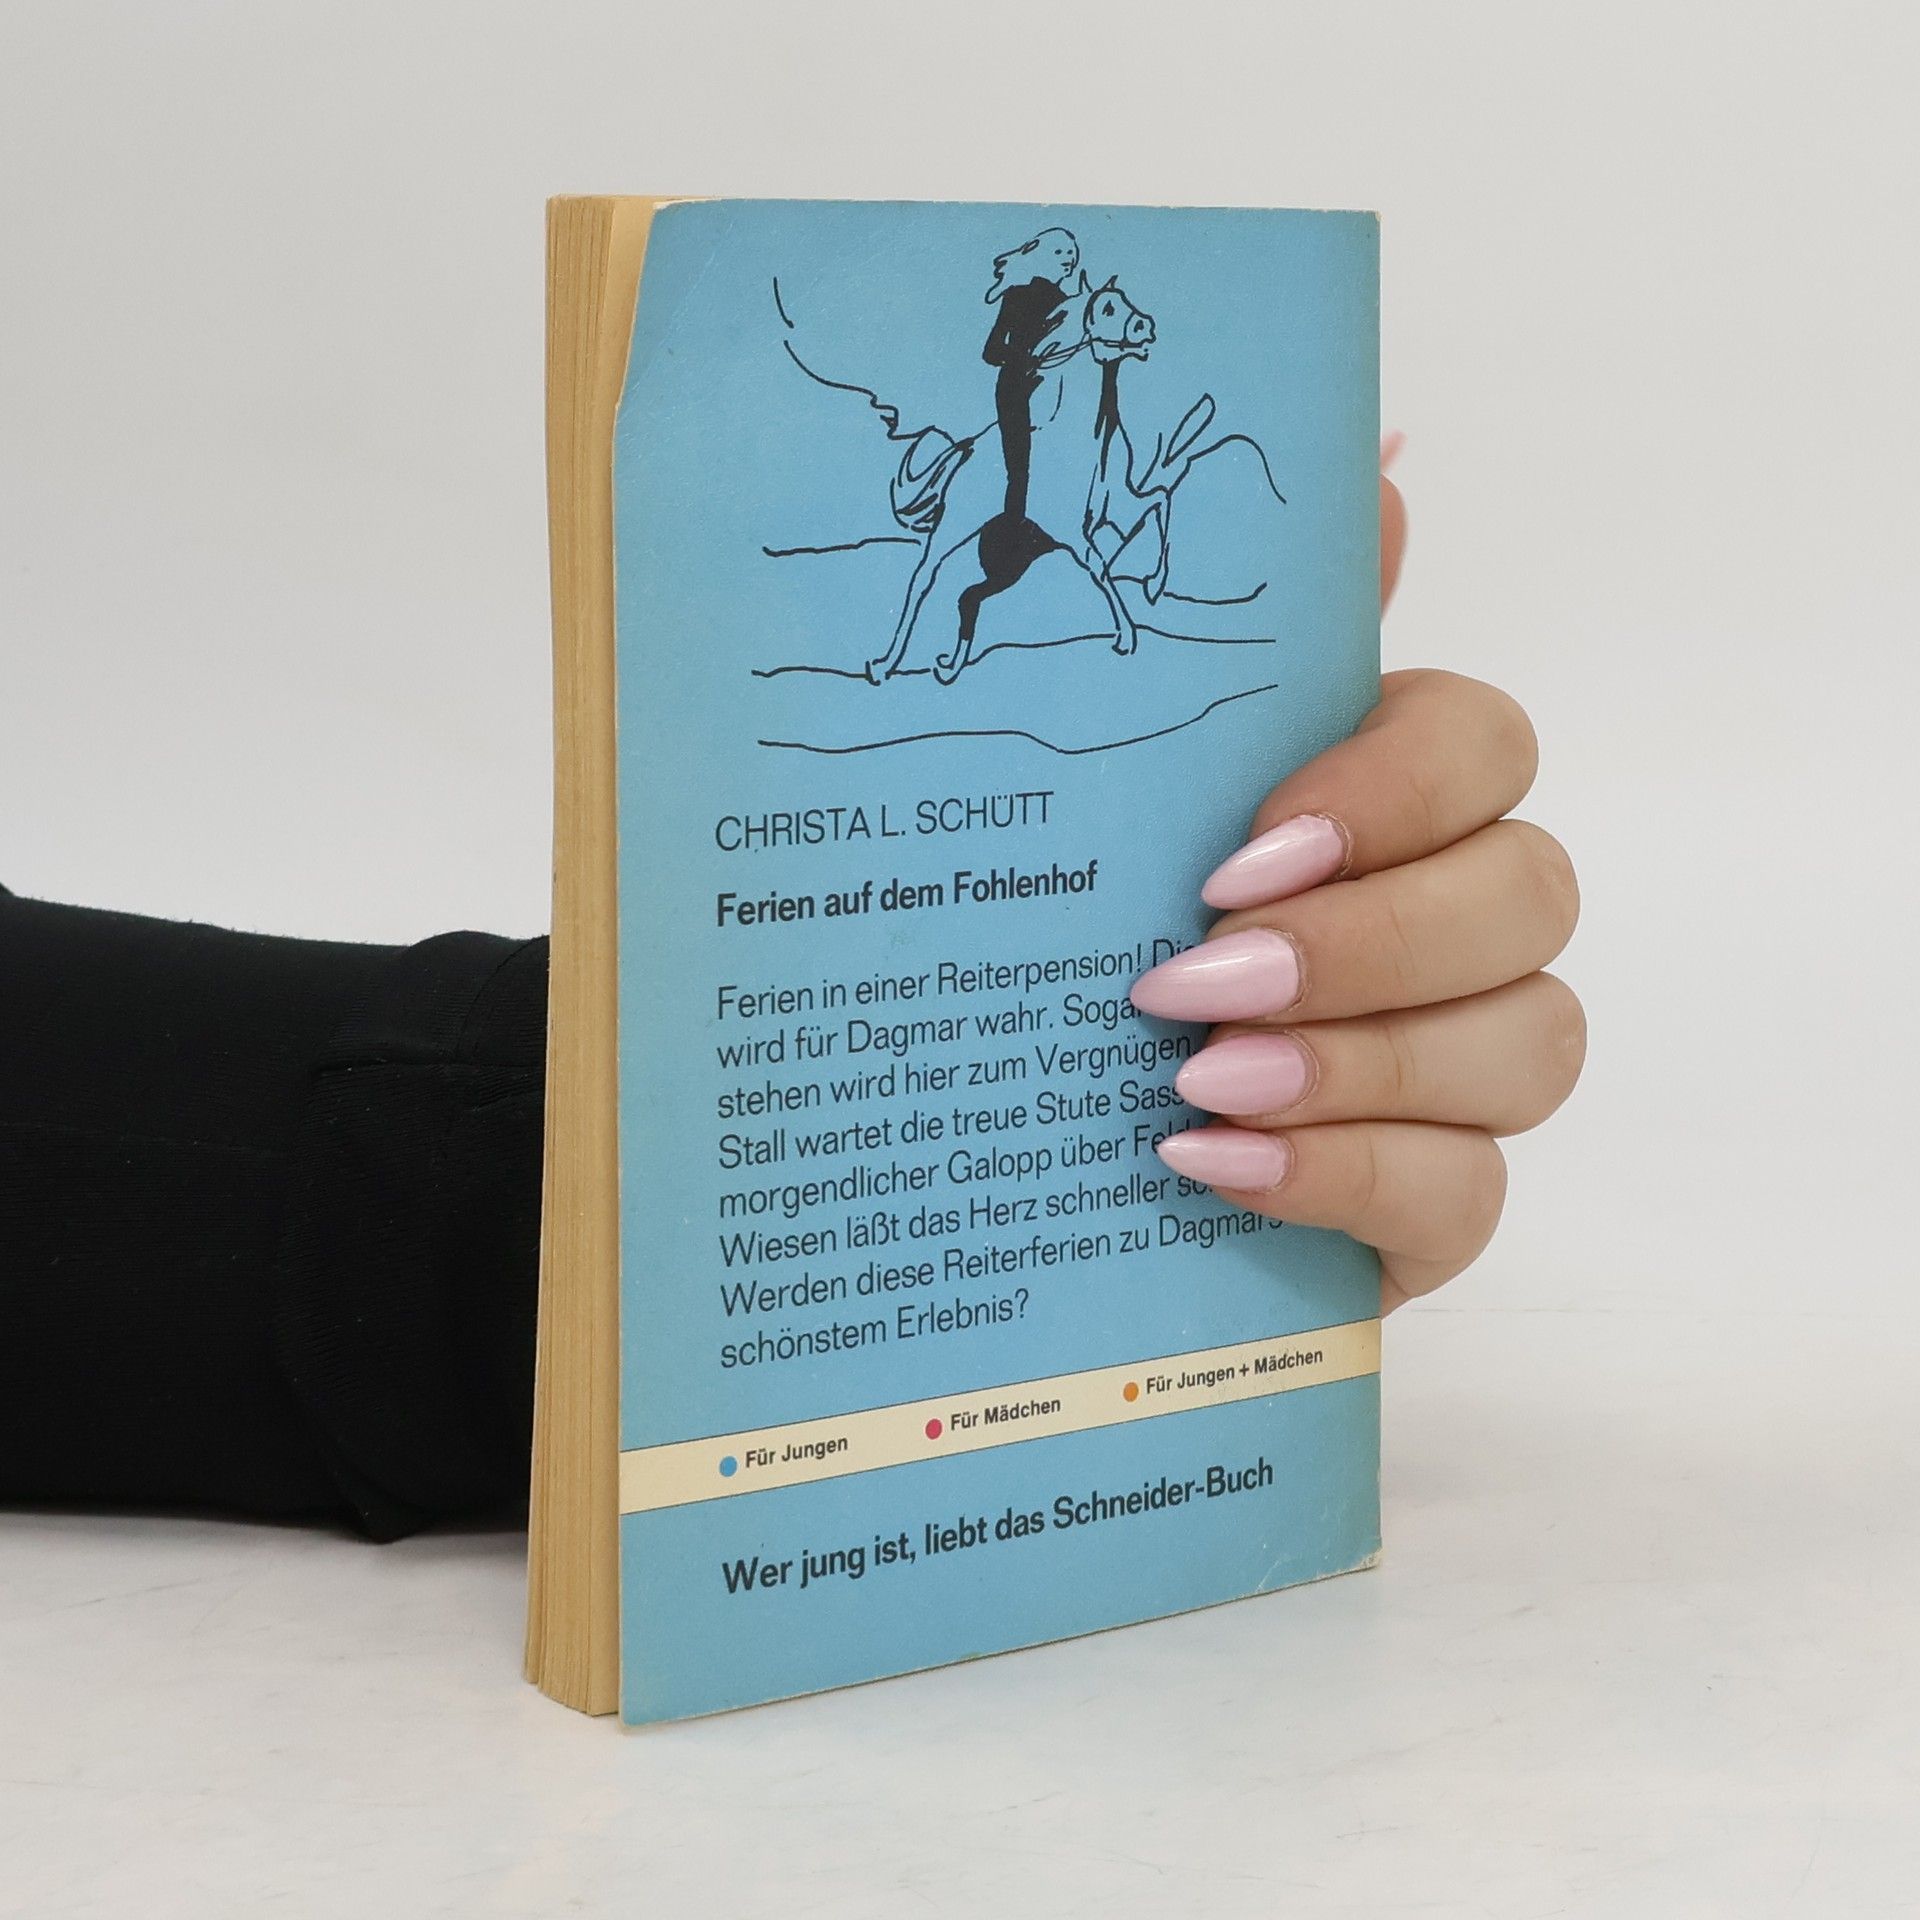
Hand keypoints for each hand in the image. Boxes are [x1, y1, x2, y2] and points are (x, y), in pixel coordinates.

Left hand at [1128, 446, 1583, 1309]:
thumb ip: (1234, 648)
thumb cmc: (1072, 938)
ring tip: (1195, 1078)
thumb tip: (1376, 459)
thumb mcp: (1112, 789)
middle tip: (1196, 978)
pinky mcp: (1440, 1200)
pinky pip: (1475, 1193)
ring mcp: (1464, 1068)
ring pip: (1534, 1042)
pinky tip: (1213, 1162)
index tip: (1239, 850)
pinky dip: (1349, 1177)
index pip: (1482, 745)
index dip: (1388, 792)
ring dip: (1366, 1061)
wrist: (1020, 1135)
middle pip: (1530, 891)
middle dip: (1368, 938)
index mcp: (1384, 800)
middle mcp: (1456, 920)